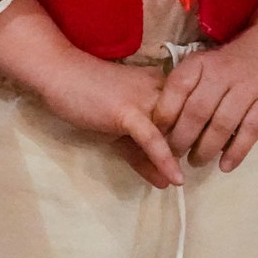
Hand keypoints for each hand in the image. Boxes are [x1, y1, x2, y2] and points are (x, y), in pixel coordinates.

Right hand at [34, 51, 182, 188]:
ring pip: (172, 132)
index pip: (189, 117)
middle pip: (185, 126)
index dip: (193, 139)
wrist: (59, 74)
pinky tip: (173, 178)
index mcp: (164, 87)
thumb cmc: (88, 97)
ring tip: (179, 180)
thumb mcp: (119, 131)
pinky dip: (163, 159)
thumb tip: (166, 183)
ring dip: (179, 158)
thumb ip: (142, 156)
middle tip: (186, 171)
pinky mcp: (128, 111)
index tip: (197, 157)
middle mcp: (161, 89)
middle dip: (189, 149)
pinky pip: (150, 137)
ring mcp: (145, 99)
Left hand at [151, 0, 257, 171]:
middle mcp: (223, 72)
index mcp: (202, 61)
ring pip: (222, 124)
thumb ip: (189, 89)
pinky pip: (250, 131)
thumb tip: (163, 126)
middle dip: (182, 139)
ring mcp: (248, 87)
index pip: (177, 87)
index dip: (164, 114)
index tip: (157, 135)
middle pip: (197, 111)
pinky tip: (225, 166)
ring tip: (197, 162)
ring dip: (206, 149)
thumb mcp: (207, 65)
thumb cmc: (234, 63)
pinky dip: (236, 152)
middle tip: (175, 155)